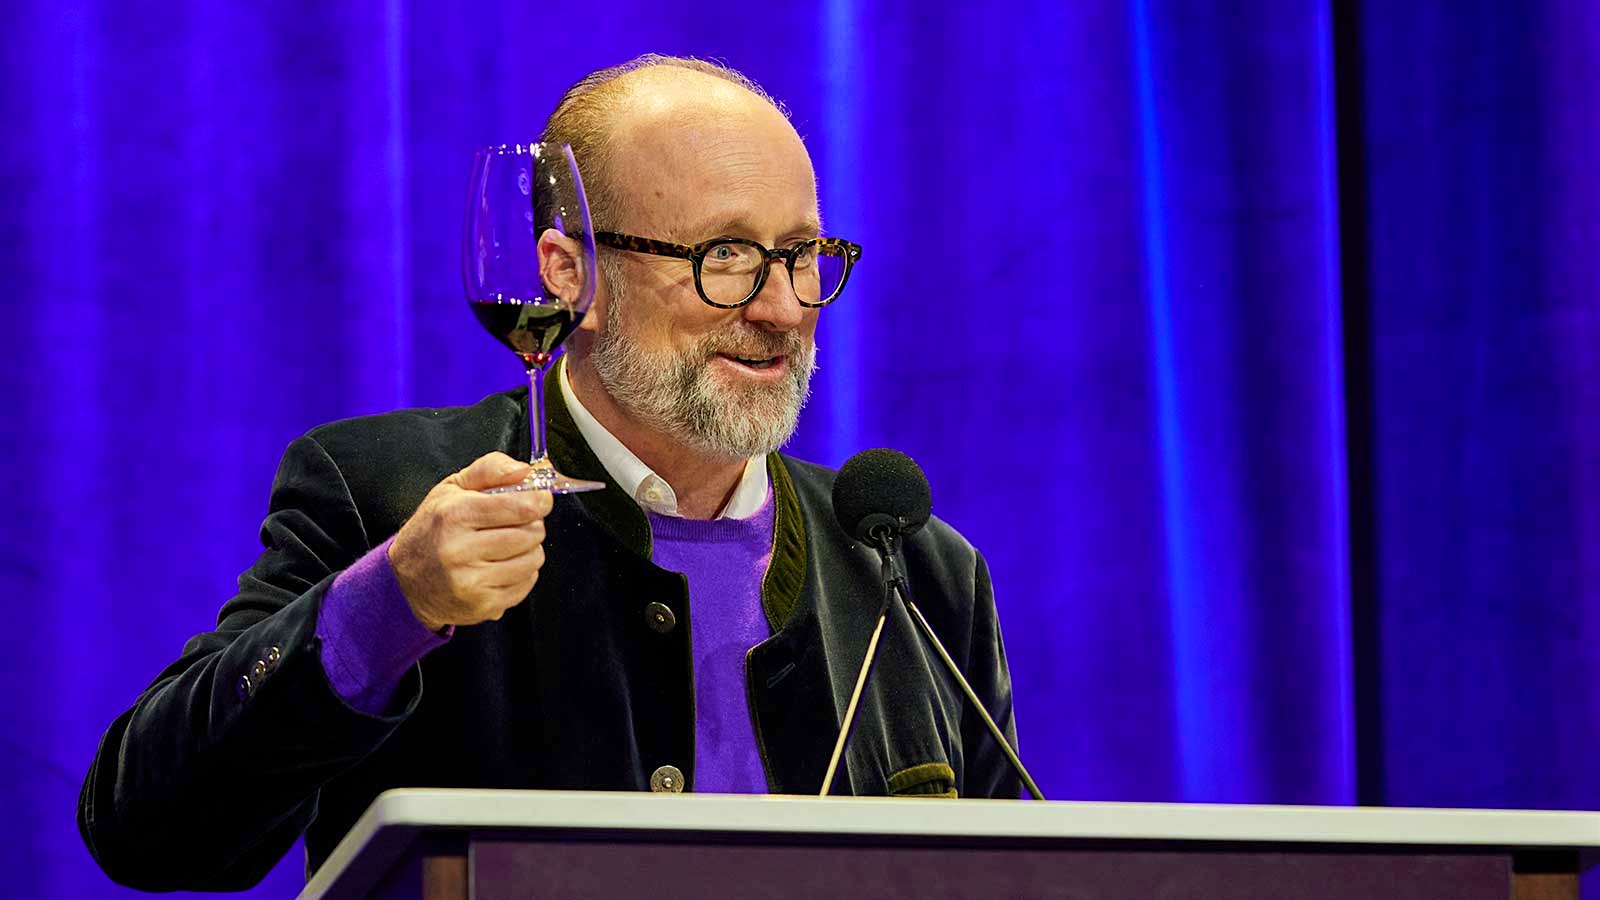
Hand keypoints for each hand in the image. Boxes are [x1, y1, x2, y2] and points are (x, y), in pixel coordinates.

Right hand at [388, 452, 552, 630]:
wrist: (405, 581)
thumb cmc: (432, 529)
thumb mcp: (451, 488)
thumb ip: (490, 469)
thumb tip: (525, 470)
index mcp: (455, 515)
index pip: (520, 507)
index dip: (539, 501)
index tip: (539, 500)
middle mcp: (460, 550)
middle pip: (531, 534)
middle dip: (532, 525)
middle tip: (516, 524)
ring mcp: (471, 582)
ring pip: (533, 560)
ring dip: (529, 550)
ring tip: (506, 547)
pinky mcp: (483, 605)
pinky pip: (526, 584)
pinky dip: (522, 573)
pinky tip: (500, 567)